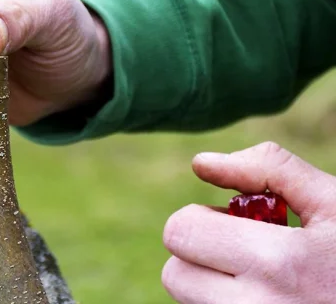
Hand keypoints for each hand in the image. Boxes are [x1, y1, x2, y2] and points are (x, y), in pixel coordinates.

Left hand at [162, 142, 335, 302]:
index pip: (180, 232)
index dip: (201, 219)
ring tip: (261, 279)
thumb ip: (269, 171)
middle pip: (174, 276)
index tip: (234, 223)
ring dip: (210, 286)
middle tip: (243, 252)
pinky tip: (266, 300)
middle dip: (199, 255)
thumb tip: (202, 163)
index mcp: (279, 262)